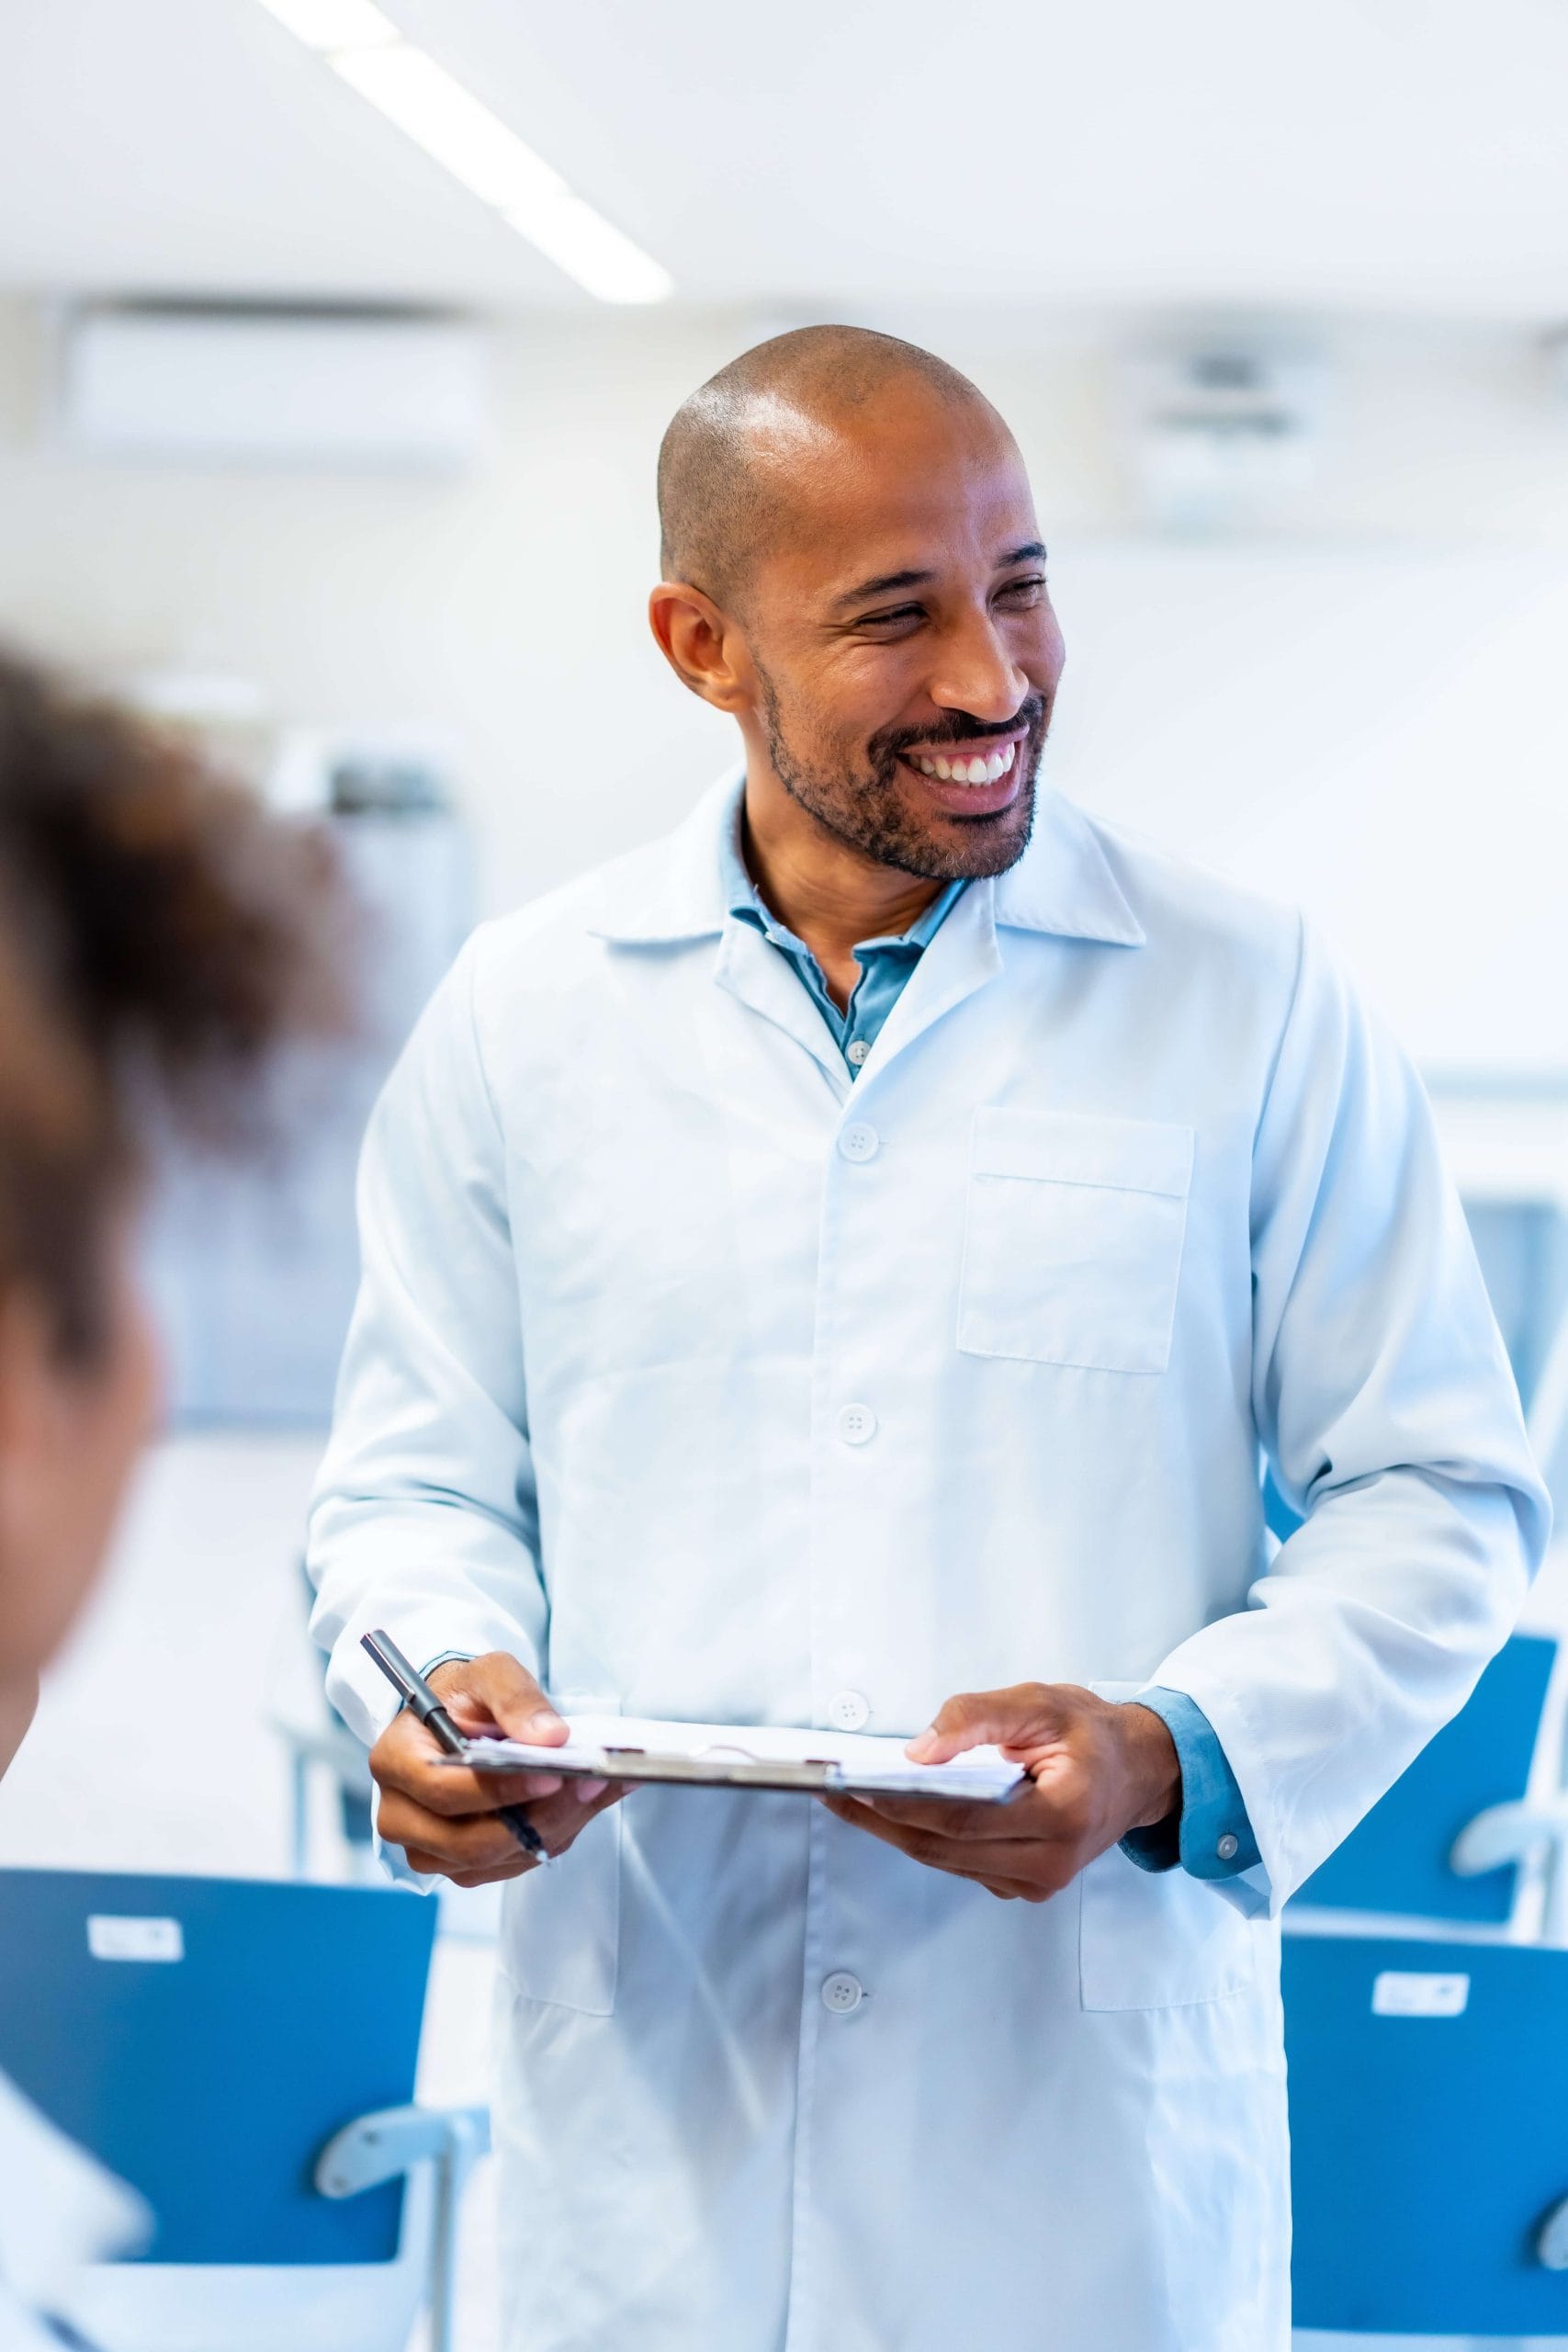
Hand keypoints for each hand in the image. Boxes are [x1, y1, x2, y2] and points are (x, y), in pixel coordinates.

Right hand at [369, 1651, 625, 1886]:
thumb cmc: (465, 1695)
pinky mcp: (459, 1864)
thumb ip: (516, 1698)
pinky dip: (551, 1837)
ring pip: (497, 1860)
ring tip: (593, 1791)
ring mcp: (428, 1848)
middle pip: (470, 1843)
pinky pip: (510, 1866)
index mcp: (395, 1761)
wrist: (458, 1718)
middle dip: (537, 1818)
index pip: (443, 1792)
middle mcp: (400, 1815)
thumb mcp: (488, 1673)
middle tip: (589, 1785)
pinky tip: (579, 1804)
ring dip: (552, 1829)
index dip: (500, 1790)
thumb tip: (551, 1738)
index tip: (551, 1774)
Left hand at [822, 1682, 1180, 1902]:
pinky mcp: (1025, 1886)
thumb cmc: (1092, 1734)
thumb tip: (918, 1751)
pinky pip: (960, 1863)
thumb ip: (977, 1718)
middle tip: (832, 1790)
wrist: (1141, 1770)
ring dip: (894, 1828)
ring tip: (848, 1796)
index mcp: (1063, 1816)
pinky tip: (892, 1809)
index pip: (963, 1820)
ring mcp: (1038, 1883)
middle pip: (944, 1848)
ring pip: (946, 1860)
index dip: (903, 1804)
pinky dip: (924, 1836)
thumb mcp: (1040, 1702)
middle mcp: (1051, 1862)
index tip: (854, 1786)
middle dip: (881, 1819)